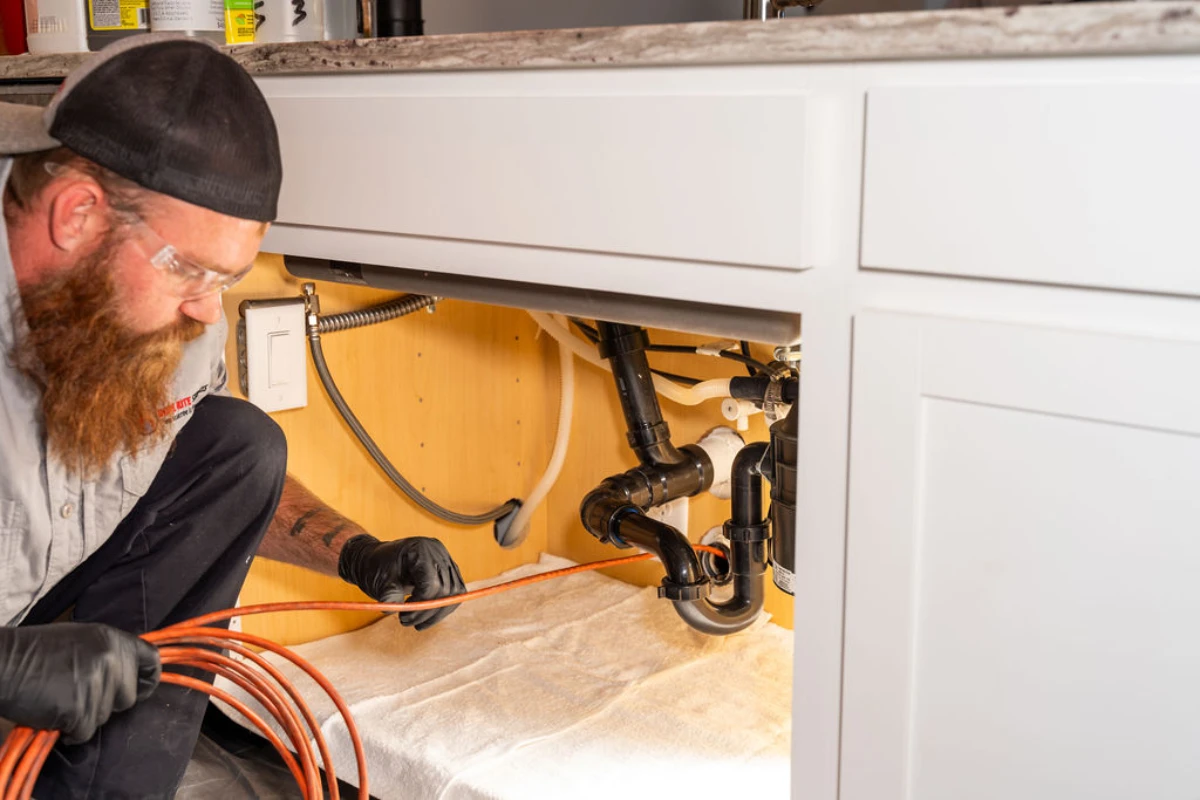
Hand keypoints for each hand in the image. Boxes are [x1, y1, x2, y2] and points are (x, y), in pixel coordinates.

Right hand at [0, 623, 160, 743]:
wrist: (3, 663)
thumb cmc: (36, 652)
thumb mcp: (82, 639)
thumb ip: (109, 654)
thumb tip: (130, 674)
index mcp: (114, 640)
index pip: (151, 661)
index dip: (147, 680)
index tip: (139, 690)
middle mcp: (112, 659)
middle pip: (128, 698)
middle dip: (106, 703)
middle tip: (78, 694)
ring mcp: (97, 683)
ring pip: (105, 717)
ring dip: (84, 716)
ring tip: (60, 698)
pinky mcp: (80, 707)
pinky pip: (85, 732)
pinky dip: (70, 731)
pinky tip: (54, 714)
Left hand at [338, 535, 465, 630]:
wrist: (375, 559)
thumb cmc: (376, 567)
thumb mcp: (379, 581)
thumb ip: (388, 596)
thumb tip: (392, 609)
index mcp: (420, 549)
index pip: (432, 583)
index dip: (421, 605)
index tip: (403, 615)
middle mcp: (438, 552)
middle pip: (445, 590)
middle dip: (427, 612)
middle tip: (406, 621)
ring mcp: (445, 559)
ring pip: (454, 593)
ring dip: (437, 613)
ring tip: (416, 622)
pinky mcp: (448, 569)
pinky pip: (454, 592)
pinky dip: (442, 607)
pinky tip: (426, 615)